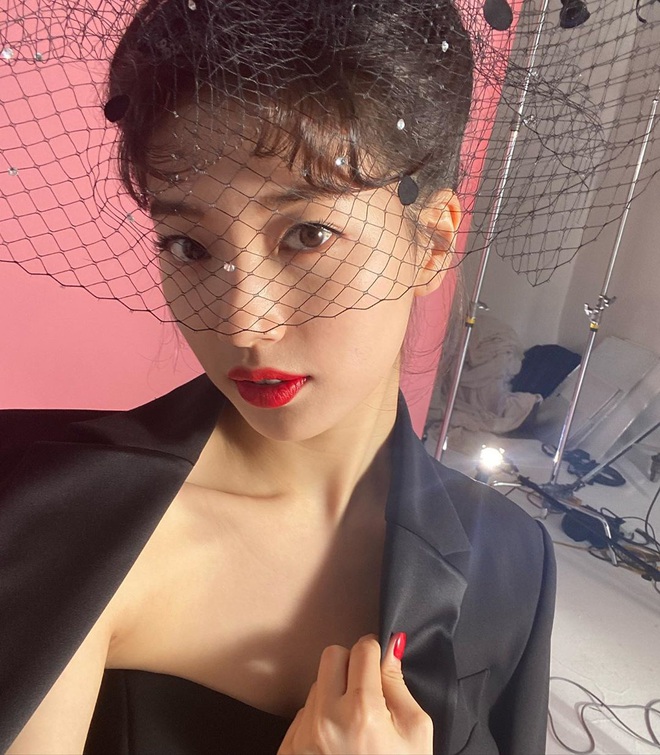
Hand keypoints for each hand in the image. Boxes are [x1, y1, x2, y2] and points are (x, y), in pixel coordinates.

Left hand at [277, 632, 433, 754]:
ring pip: (317, 684)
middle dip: (351, 664)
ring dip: (335, 693)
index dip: (374, 652)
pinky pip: (303, 713)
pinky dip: (320, 718)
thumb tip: (392, 646)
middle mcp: (327, 719)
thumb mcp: (415, 731)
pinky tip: (338, 740)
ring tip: (353, 724)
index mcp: (363, 711)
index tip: (379, 662)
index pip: (361, 649)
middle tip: (366, 687)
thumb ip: (398, 684)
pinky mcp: (290, 749)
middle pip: (332, 656)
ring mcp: (304, 735)